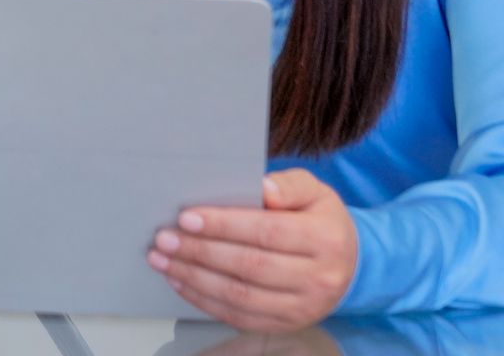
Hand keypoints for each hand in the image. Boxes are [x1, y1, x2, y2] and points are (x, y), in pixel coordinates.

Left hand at [149, 170, 357, 331]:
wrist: (349, 263)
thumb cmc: (320, 220)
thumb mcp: (315, 191)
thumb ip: (288, 185)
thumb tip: (262, 188)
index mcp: (326, 240)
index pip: (267, 232)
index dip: (224, 225)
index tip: (186, 218)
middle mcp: (319, 279)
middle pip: (249, 266)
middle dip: (200, 252)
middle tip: (164, 239)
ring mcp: (304, 307)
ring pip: (241, 296)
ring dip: (194, 278)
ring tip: (162, 260)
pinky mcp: (288, 324)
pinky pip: (241, 317)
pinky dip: (205, 301)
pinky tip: (181, 282)